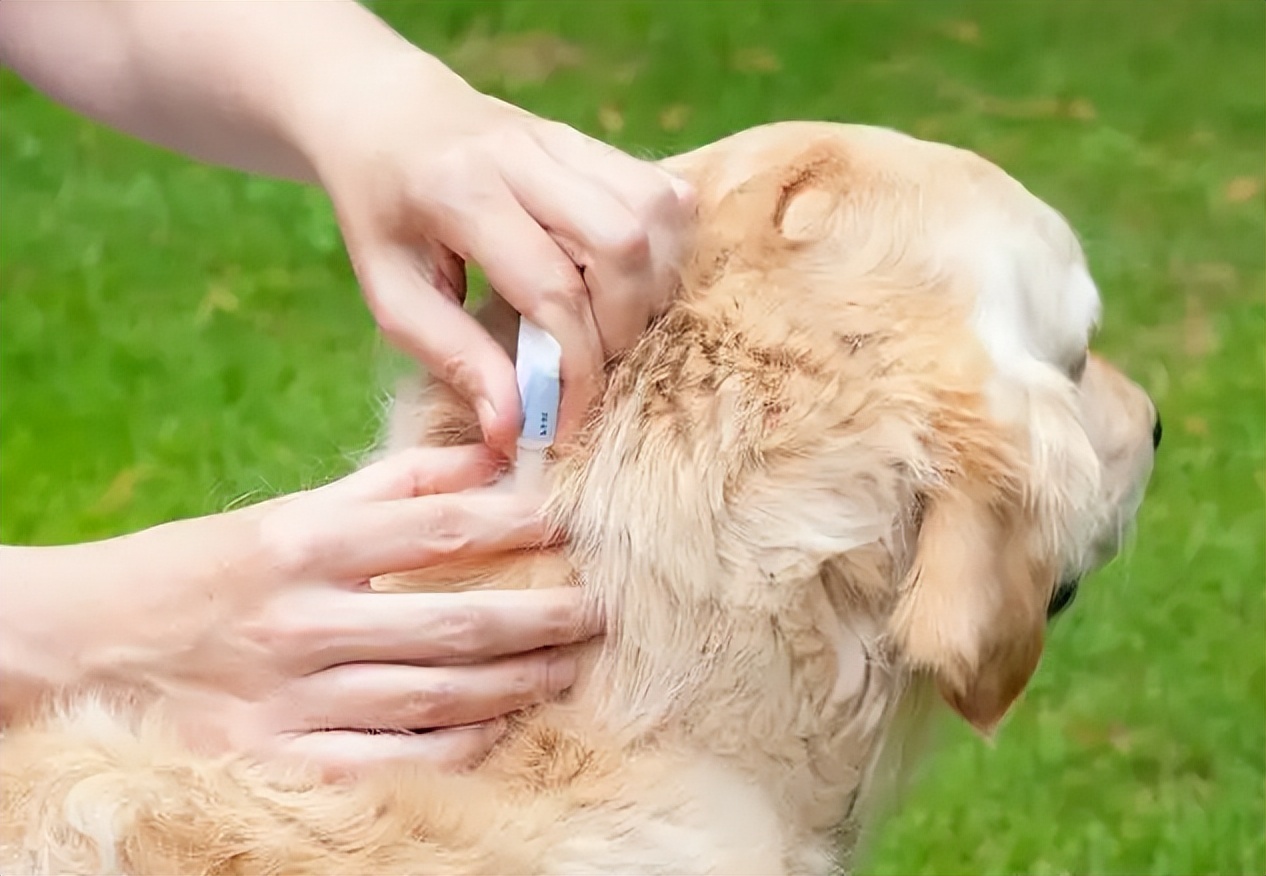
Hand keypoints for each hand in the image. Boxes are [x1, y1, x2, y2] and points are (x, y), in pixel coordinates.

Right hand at [0, 446, 599, 774]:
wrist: (88, 649)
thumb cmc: (202, 571)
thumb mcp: (287, 513)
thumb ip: (389, 485)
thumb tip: (486, 460)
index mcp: (304, 543)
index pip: (440, 528)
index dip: (520, 525)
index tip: (573, 525)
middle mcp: (303, 621)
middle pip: (456, 621)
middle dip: (543, 617)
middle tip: (600, 610)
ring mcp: (293, 699)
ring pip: (438, 696)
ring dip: (520, 682)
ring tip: (573, 664)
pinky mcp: (281, 760)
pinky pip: (396, 760)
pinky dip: (461, 746)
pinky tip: (506, 727)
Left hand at [300, 53, 695, 451]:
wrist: (386, 116)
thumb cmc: (383, 214)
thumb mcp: (392, 293)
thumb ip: (454, 358)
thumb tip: (512, 428)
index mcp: (460, 191)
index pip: (552, 288)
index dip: (573, 368)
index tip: (563, 419)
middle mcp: (523, 154)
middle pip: (622, 244)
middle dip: (621, 327)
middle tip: (589, 367)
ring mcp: (566, 139)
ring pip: (657, 212)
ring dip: (650, 286)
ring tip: (609, 325)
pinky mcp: (594, 141)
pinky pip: (664, 193)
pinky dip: (662, 249)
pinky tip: (625, 282)